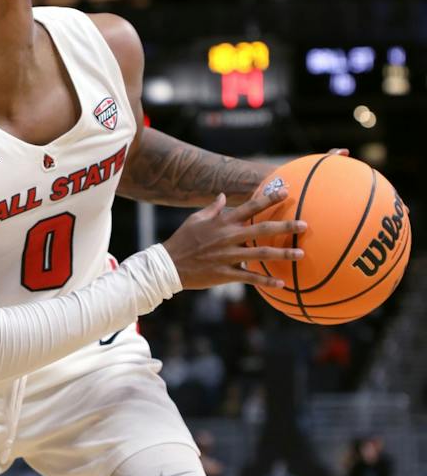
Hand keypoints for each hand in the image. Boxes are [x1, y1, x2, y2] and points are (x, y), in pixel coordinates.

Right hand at [163, 188, 306, 289]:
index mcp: (223, 222)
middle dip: (285, 226)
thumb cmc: (183, 240)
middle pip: (262, 230)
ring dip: (282, 254)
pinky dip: (266, 281)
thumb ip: (212, 209)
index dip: (269, 199)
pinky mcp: (225, 274)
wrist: (170, 265)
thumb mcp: (196, 220)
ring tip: (300, 253)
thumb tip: (222, 196)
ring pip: (260, 254)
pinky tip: (282, 283)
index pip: (250, 207)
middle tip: (305, 224)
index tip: (287, 192)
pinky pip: (250, 278)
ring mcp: (228, 256)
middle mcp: (228, 237)